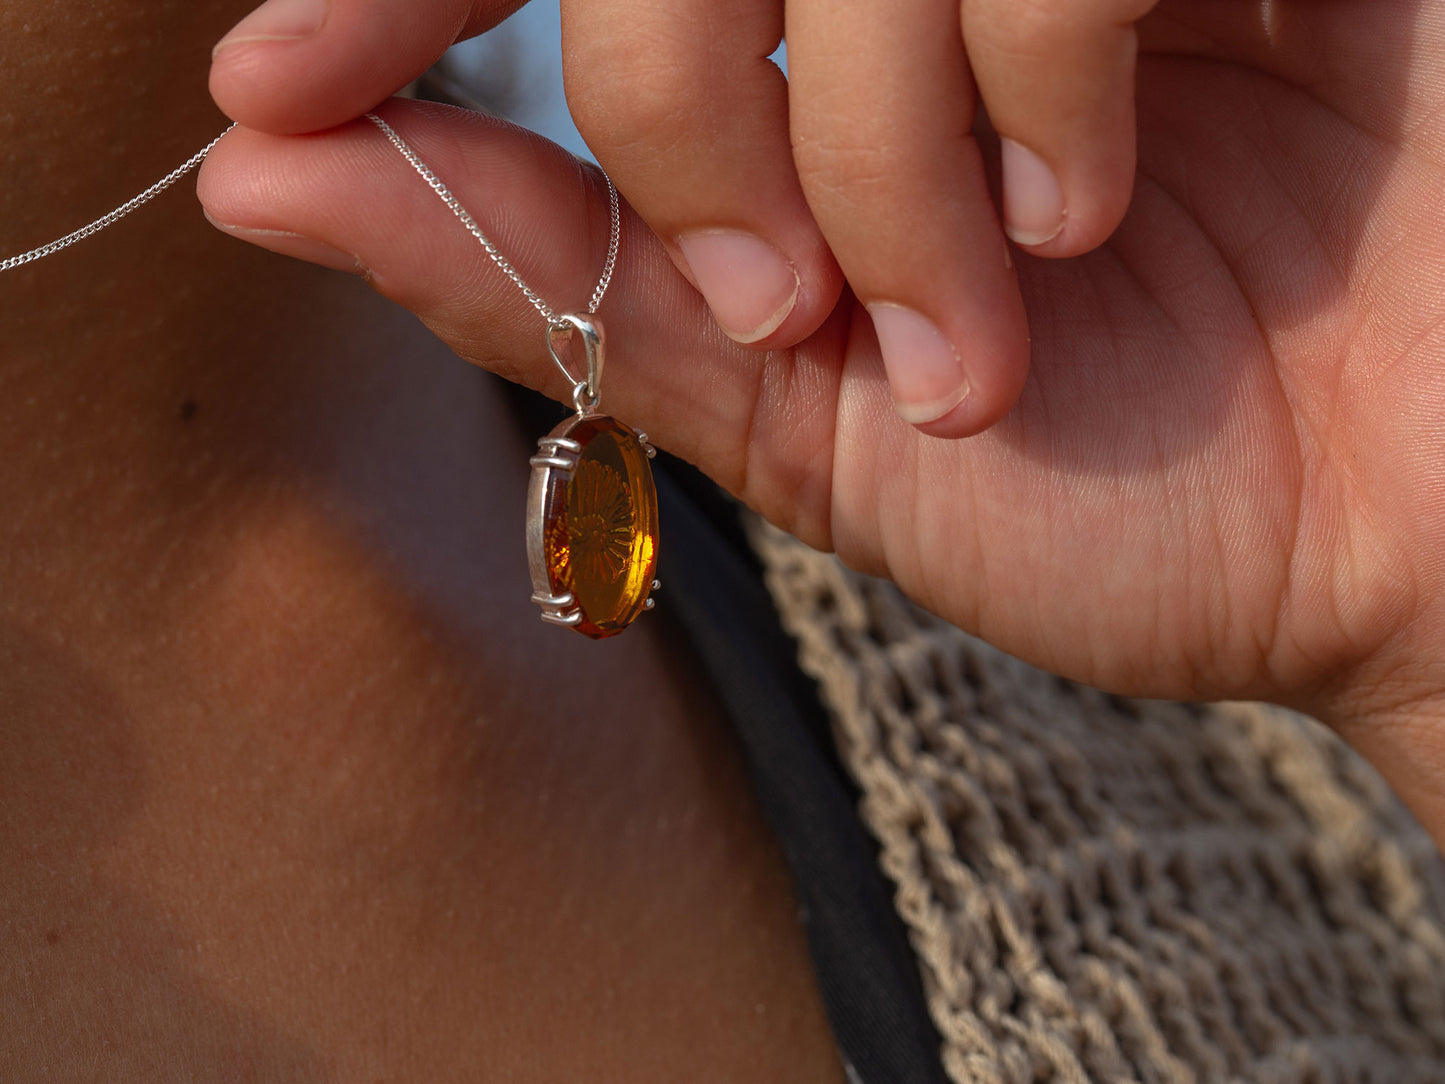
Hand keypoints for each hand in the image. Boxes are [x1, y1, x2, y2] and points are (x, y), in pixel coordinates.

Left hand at [210, 0, 1147, 436]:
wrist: (1406, 536)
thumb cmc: (1134, 505)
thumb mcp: (804, 422)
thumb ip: (561, 281)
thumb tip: (268, 177)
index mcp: (810, 81)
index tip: (272, 81)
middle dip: (668, 98)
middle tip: (778, 292)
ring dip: (867, 146)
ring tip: (969, 316)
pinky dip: (1019, 72)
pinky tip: (1095, 198)